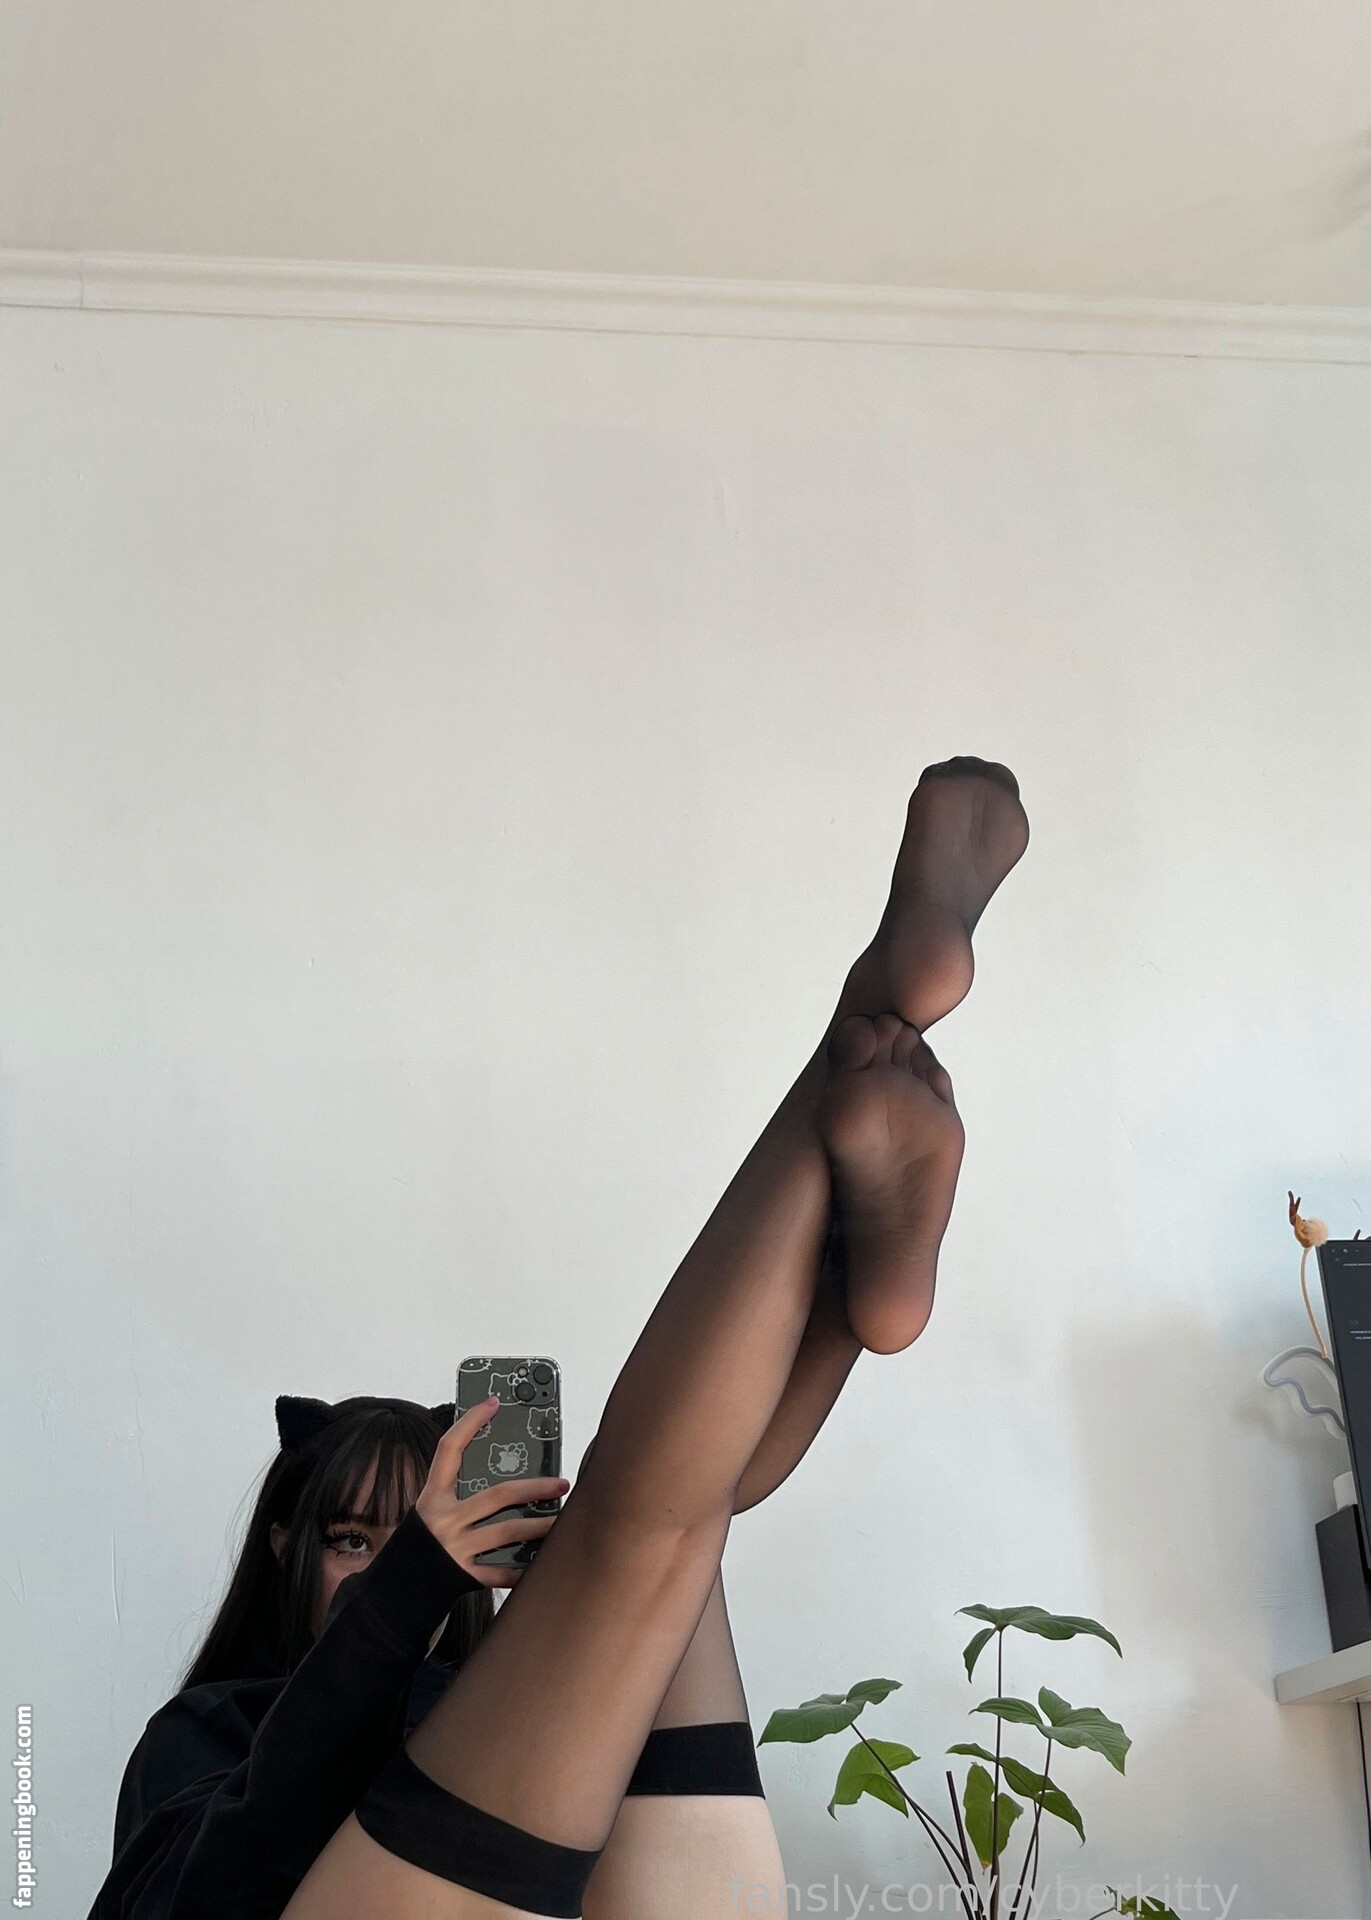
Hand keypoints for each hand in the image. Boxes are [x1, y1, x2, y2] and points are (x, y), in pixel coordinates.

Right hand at [414, 1396, 568, 1588]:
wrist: (394, 1593)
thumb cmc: (420, 1545)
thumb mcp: (429, 1511)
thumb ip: (457, 1495)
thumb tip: (504, 1474)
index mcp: (432, 1497)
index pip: (449, 1449)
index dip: (470, 1422)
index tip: (493, 1402)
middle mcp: (443, 1519)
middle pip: (497, 1495)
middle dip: (534, 1487)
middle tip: (561, 1483)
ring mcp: (454, 1549)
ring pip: (508, 1531)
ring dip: (540, 1526)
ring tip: (562, 1520)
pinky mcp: (463, 1576)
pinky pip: (501, 1572)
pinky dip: (523, 1568)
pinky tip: (544, 1562)